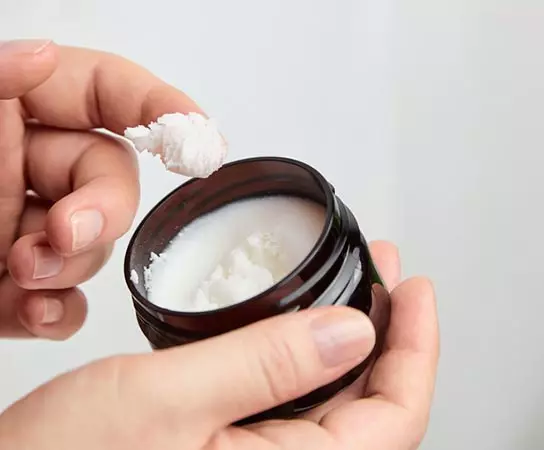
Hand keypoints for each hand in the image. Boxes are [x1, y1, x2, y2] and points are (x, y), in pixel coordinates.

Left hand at [0, 39, 202, 339]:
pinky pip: (60, 298)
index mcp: (4, 112)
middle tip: (66, 233)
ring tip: (21, 277)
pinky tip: (31, 311)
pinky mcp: (3, 286)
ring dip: (71, 265)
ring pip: (92, 245)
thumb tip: (43, 54)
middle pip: (110, 176)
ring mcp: (13, 228)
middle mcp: (16, 167)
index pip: (108, 92)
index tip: (197, 137)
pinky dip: (55, 311)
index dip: (161, 107)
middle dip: (102, 210)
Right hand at [0, 241, 439, 449]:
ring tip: (359, 287)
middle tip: (390, 277)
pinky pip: (297, 416)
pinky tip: (304, 329)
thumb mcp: (166, 400)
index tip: (417, 289)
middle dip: (390, 337)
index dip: (418, 349)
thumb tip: (352, 332)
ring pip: (338, 412)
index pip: (395, 419)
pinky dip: (311, 366)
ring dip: (353, 345)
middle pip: (375, 414)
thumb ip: (266, 365)